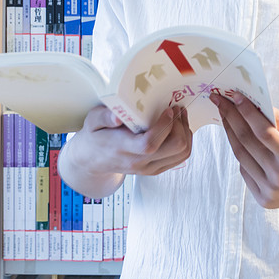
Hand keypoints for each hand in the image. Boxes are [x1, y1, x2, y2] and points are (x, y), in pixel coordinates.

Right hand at [66, 104, 193, 179]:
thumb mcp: (92, 121)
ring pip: (182, 153)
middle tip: (176, 109)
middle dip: (180, 125)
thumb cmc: (95, 136)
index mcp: (122, 149)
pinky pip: (180, 157)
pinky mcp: (156, 169)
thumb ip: (104, 117)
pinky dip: (185, 140)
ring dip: (185, 132)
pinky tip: (177, 127)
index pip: (150, 143)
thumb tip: (117, 117)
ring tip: (179, 116)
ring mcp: (149, 168)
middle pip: (174, 148)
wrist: (92, 160)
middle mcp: (139, 162)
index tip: (168, 109)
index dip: (165, 125)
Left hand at [211, 92, 278, 210]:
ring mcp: (269, 190)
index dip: (248, 112)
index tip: (236, 97)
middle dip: (231, 118)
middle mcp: (278, 176)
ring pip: (241, 156)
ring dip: (230, 134)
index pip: (263, 131)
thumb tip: (261, 106)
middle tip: (221, 102)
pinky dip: (240, 154)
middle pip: (246, 142)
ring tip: (225, 117)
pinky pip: (244, 172)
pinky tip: (238, 140)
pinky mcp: (263, 199)